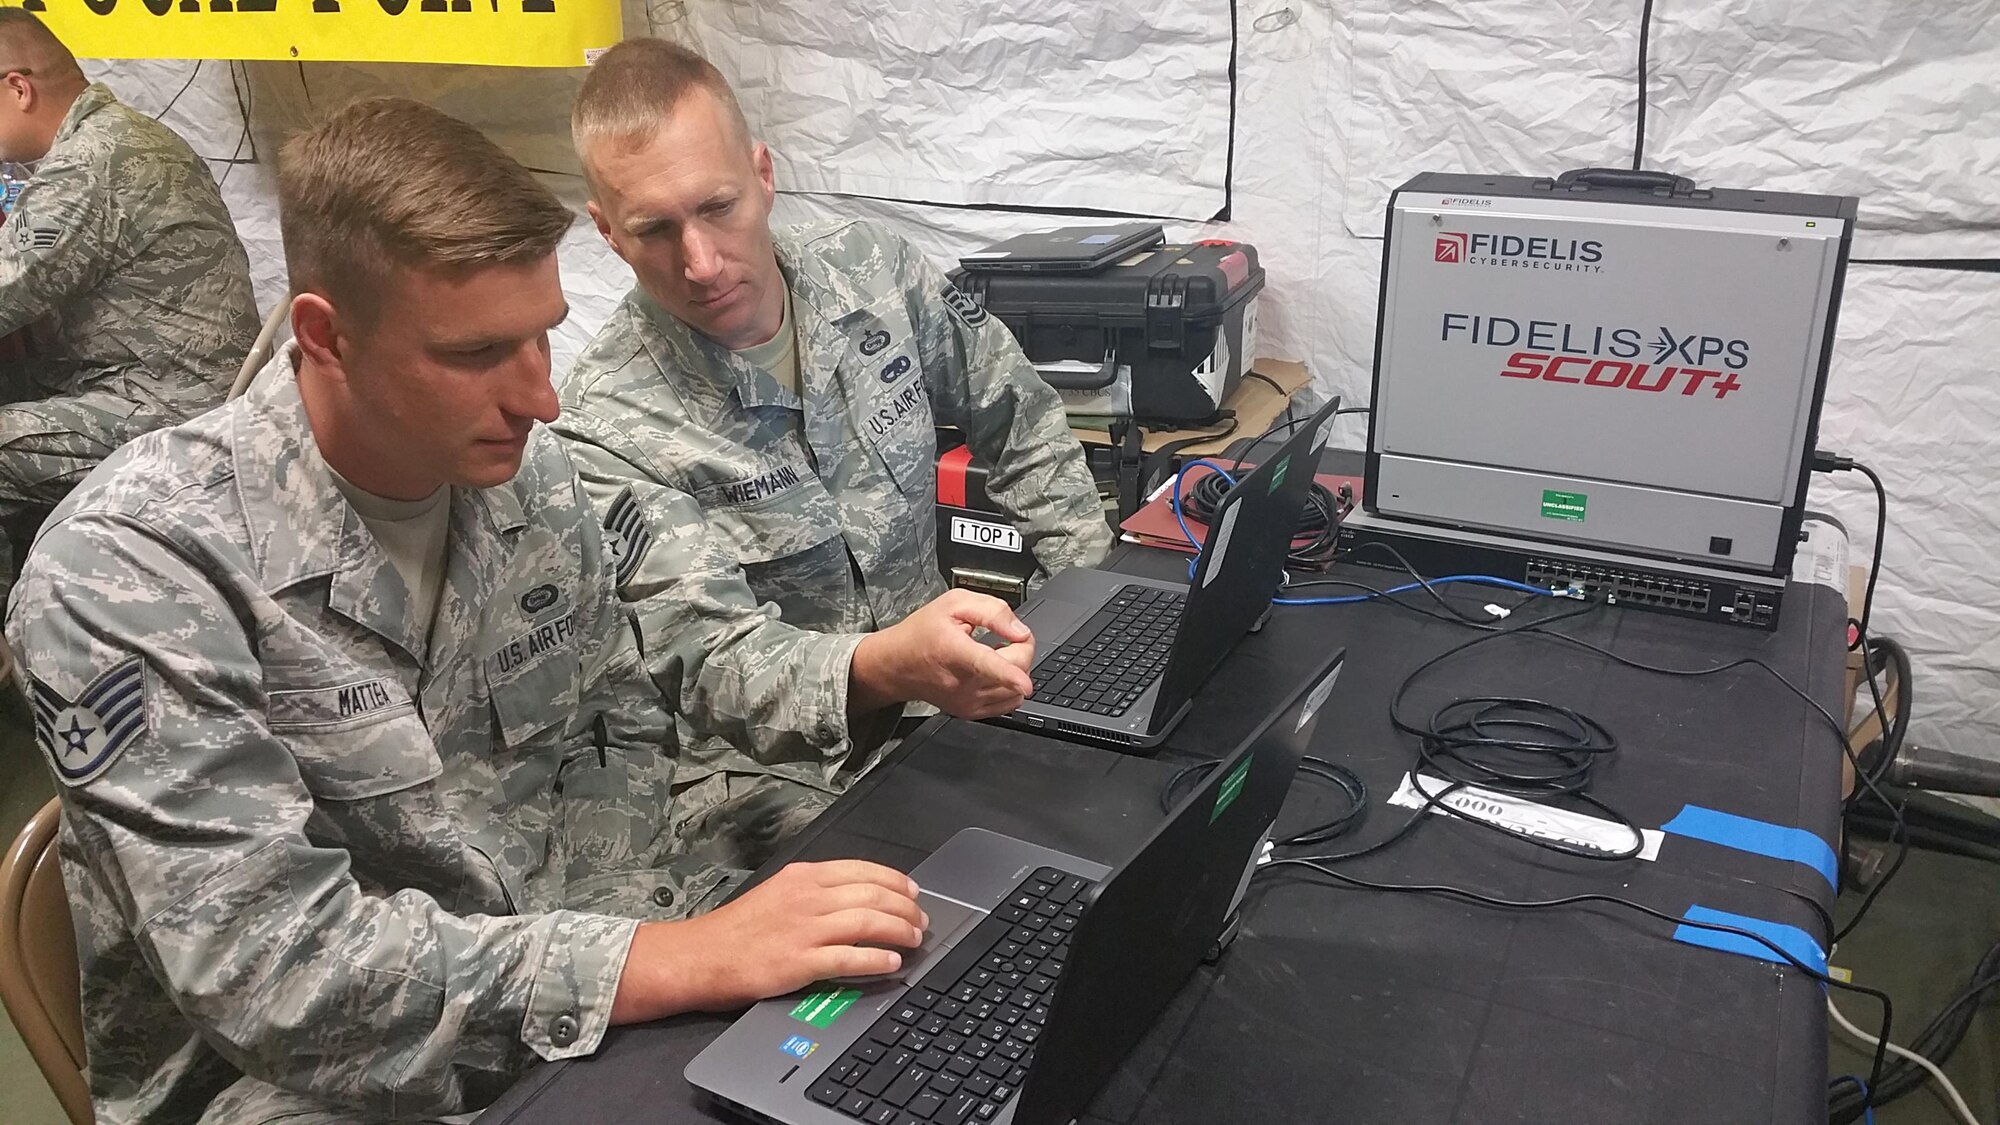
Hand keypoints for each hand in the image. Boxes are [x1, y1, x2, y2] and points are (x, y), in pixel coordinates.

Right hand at [611, 860, 926, 1021]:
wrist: (700, 956)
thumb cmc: (736, 929)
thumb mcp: (777, 893)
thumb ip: (813, 893)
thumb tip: (854, 898)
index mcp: (803, 877)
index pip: (863, 870)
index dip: (896, 881)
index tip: (913, 892)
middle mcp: (807, 897)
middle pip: (873, 895)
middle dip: (905, 908)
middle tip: (921, 921)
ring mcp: (804, 929)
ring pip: (868, 922)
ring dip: (899, 930)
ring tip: (914, 940)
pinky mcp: (800, 961)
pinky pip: (849, 957)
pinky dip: (876, 959)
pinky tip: (892, 964)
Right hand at [850, 589, 1035, 718]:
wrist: (897, 664)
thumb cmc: (921, 633)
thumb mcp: (953, 603)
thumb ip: (992, 611)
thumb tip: (1019, 631)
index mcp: (955, 651)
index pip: (986, 665)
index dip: (1009, 674)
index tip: (1024, 684)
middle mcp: (961, 683)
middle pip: (1017, 671)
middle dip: (1022, 649)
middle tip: (1005, 637)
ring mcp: (967, 701)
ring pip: (1017, 690)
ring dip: (1017, 669)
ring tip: (995, 654)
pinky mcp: (971, 712)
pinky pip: (1009, 703)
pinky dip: (1010, 686)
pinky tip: (993, 672)